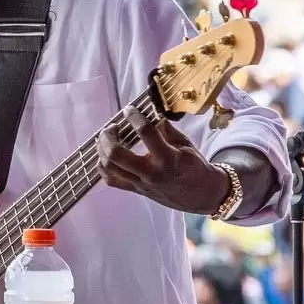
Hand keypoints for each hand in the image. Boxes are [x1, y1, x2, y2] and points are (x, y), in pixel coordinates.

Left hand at [97, 106, 233, 213]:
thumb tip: (150, 113)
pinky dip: (103, 167)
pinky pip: (112, 181)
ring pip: (110, 167)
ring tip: (106, 138)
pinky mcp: (137, 191)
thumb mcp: (185, 144)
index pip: (145, 132)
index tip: (129, 109)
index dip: (134, 117)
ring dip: (102, 149)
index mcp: (167, 158)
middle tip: (113, 127)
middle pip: (116, 154)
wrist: (201, 194)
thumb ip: (166, 129)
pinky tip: (105, 155)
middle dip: (108, 136)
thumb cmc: (195, 167)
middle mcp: (151, 173)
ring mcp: (141, 184)